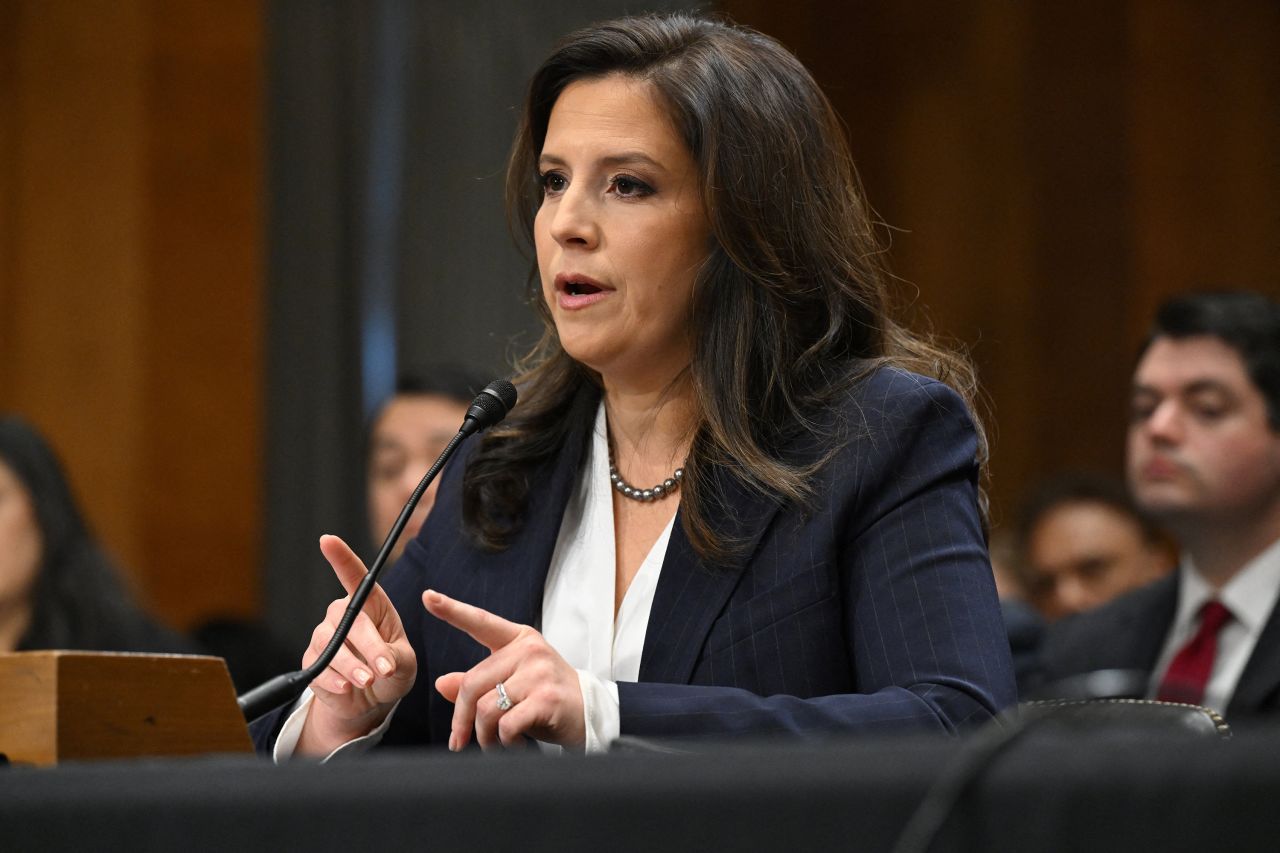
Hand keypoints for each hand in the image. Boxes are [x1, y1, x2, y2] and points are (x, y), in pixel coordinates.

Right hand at [296, 534, 416, 754]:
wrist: (372, 699)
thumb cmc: (392, 669)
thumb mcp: (404, 662)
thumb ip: (396, 658)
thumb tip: (382, 665)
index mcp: (371, 604)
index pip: (354, 576)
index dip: (341, 557)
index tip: (328, 540)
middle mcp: (344, 614)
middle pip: (349, 620)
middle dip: (370, 646)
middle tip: (385, 669)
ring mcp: (325, 636)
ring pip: (331, 645)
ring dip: (352, 666)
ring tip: (368, 681)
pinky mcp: (312, 661)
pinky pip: (318, 668)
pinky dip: (335, 681)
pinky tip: (347, 688)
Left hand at [424, 590, 584, 751]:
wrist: (592, 715)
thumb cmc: (548, 699)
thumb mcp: (513, 687)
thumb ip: (479, 684)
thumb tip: (442, 683)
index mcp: (519, 640)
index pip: (481, 622)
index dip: (453, 610)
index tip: (428, 597)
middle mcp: (529, 650)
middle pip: (473, 682)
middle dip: (462, 719)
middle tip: (461, 740)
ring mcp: (539, 673)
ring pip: (486, 708)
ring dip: (484, 736)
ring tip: (495, 744)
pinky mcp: (547, 698)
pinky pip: (506, 724)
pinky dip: (503, 742)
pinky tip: (513, 744)